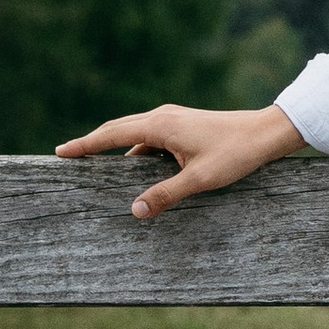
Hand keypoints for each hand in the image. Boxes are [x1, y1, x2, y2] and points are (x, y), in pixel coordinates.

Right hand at [54, 103, 306, 219]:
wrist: (267, 133)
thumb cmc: (235, 154)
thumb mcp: (199, 179)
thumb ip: (165, 195)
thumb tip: (134, 211)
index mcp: (160, 125)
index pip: (111, 135)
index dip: (85, 144)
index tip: (61, 152)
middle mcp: (163, 116)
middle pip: (118, 129)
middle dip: (93, 143)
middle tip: (68, 155)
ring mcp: (175, 118)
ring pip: (136, 133)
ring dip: (117, 147)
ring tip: (98, 166)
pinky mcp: (185, 124)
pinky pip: (152, 137)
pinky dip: (138, 150)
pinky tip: (138, 168)